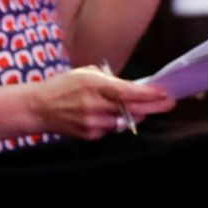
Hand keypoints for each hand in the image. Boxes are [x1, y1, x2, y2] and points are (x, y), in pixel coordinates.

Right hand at [29, 67, 174, 139]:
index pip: (127, 92)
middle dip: (154, 106)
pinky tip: (110, 115)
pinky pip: (113, 129)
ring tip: (140, 107)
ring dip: (135, 114)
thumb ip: (108, 80)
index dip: (149, 94)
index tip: (164, 92)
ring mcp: (92, 122)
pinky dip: (116, 122)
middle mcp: (94, 104)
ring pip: (126, 121)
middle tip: (168, 102)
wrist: (39, 107)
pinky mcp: (90, 135)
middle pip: (132, 109)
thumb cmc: (62, 86)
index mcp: (92, 84)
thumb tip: (132, 87)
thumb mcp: (83, 73)